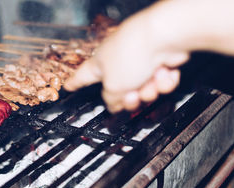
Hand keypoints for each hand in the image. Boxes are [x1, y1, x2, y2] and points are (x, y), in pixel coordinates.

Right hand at [64, 7, 188, 112]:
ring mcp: (140, 61)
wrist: (165, 37)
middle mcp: (118, 62)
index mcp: (100, 64)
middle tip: (134, 98)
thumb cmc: (133, 53)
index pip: (82, 77)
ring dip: (150, 90)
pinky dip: (164, 81)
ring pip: (144, 90)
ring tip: (151, 82)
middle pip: (121, 92)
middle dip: (131, 99)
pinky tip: (164, 74)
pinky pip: (160, 82)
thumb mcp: (114, 87)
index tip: (68, 86)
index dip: (75, 83)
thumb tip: (114, 105)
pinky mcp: (160, 61)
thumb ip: (111, 100)